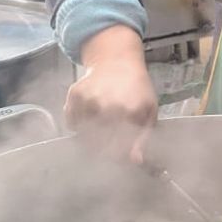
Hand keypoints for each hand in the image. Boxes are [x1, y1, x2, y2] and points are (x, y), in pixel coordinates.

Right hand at [64, 25, 156, 163]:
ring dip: (90, 136)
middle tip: (108, 140)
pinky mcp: (74, 95)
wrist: (117, 60)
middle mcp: (107, 106)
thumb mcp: (149, 110)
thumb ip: (143, 138)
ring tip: (101, 123)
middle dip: (102, 148)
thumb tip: (136, 162)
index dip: (117, 155)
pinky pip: (71, 123)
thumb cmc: (137, 88)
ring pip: (83, 136)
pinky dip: (77, 124)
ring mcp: (89, 100)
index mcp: (130, 111)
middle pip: (98, 145)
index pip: (118, 150)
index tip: (119, 153)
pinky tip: (89, 114)